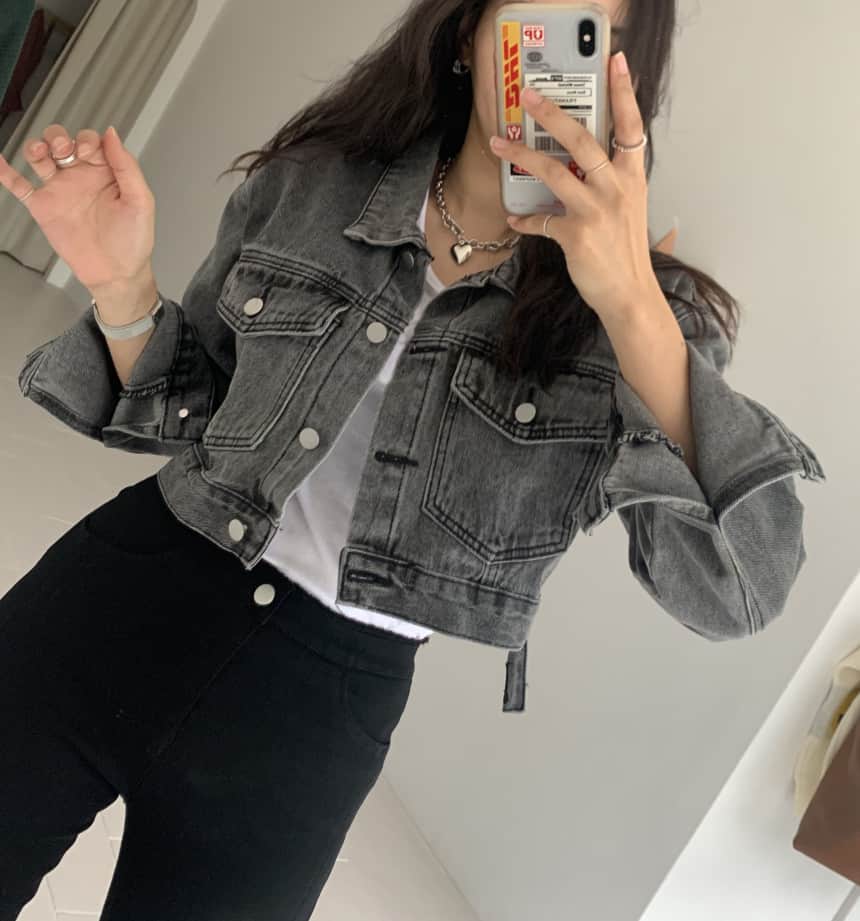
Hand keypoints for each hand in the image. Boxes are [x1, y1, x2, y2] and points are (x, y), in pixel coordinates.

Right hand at [0, 124, 155, 293]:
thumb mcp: (140, 202)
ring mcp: (61, 191)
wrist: (115, 274)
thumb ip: (127, 168)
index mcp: (106, 173)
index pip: (92, 142)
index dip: (88, 140)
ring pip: (41, 158)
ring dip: (36, 147)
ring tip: (40, 152)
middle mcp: (81, 177)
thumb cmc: (133, 241)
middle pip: (62, 142)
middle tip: (64, 148)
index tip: (89, 151)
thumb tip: (112, 134)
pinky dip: (5, 172)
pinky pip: (19, 185)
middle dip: (58, 137)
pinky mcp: (44, 207)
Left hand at [489, 51, 659, 318]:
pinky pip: (540, 220)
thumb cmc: (626, 253)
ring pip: (553, 171)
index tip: (616, 62)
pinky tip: (515, 220)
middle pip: (582, 139)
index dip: (624, 93)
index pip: (632, 126)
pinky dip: (524, 220)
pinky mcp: (575, 234)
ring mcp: (596, 210)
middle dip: (552, 114)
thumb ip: (612, 182)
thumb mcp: (629, 209)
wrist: (629, 294)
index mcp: (632, 177)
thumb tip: (585, 165)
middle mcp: (616, 187)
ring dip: (522, 155)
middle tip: (528, 96)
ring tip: (500, 144)